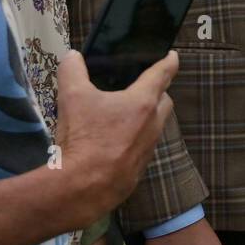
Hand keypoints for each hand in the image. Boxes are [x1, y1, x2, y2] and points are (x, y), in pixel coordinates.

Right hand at [53, 50, 176, 226]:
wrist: (83, 188)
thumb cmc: (84, 137)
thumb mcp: (72, 97)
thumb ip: (72, 70)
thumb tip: (72, 56)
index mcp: (142, 102)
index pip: (162, 74)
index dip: (169, 62)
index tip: (173, 56)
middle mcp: (152, 124)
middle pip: (164, 101)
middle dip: (158, 92)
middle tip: (141, 87)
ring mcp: (148, 148)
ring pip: (155, 126)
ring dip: (146, 117)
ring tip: (124, 115)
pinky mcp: (140, 168)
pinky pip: (143, 147)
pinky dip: (134, 140)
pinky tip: (114, 142)